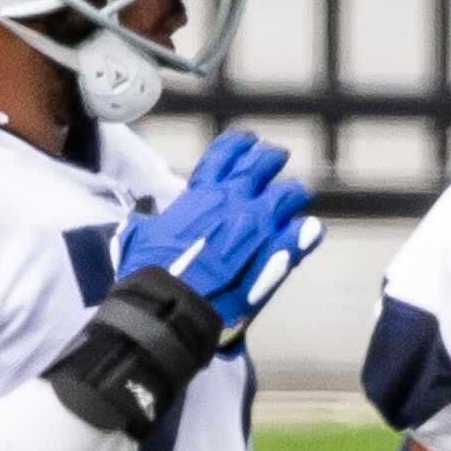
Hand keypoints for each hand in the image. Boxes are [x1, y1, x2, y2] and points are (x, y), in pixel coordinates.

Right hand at [117, 131, 323, 345]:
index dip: (239, 144)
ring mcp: (260, 225)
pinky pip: (303, 233)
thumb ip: (149, 223)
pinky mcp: (278, 253)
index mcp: (202, 195)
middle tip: (276, 158)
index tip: (248, 142)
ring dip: (292, 193)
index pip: (225, 154)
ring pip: (289, 194)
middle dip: (270, 159)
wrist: (170, 307)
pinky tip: (309, 230)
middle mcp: (234, 201)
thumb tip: (143, 222)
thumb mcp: (140, 237)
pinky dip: (307, 231)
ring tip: (294, 195)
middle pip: (263, 164)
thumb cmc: (150, 274)